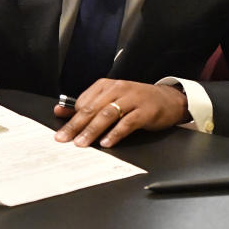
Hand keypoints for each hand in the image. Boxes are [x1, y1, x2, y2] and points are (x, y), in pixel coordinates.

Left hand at [53, 79, 188, 148]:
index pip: (83, 101)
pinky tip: (106, 142)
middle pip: (92, 108)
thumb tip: (60, 111)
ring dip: (92, 130)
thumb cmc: (136, 100)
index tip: (62, 131)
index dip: (71, 117)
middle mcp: (117, 89)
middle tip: (64, 138)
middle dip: (76, 125)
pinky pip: (127, 123)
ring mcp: (131, 99)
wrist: (168, 99)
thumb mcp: (111, 98)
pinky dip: (115, 133)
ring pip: (107, 114)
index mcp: (105, 85)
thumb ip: (87, 105)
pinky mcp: (145, 111)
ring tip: (81, 143)